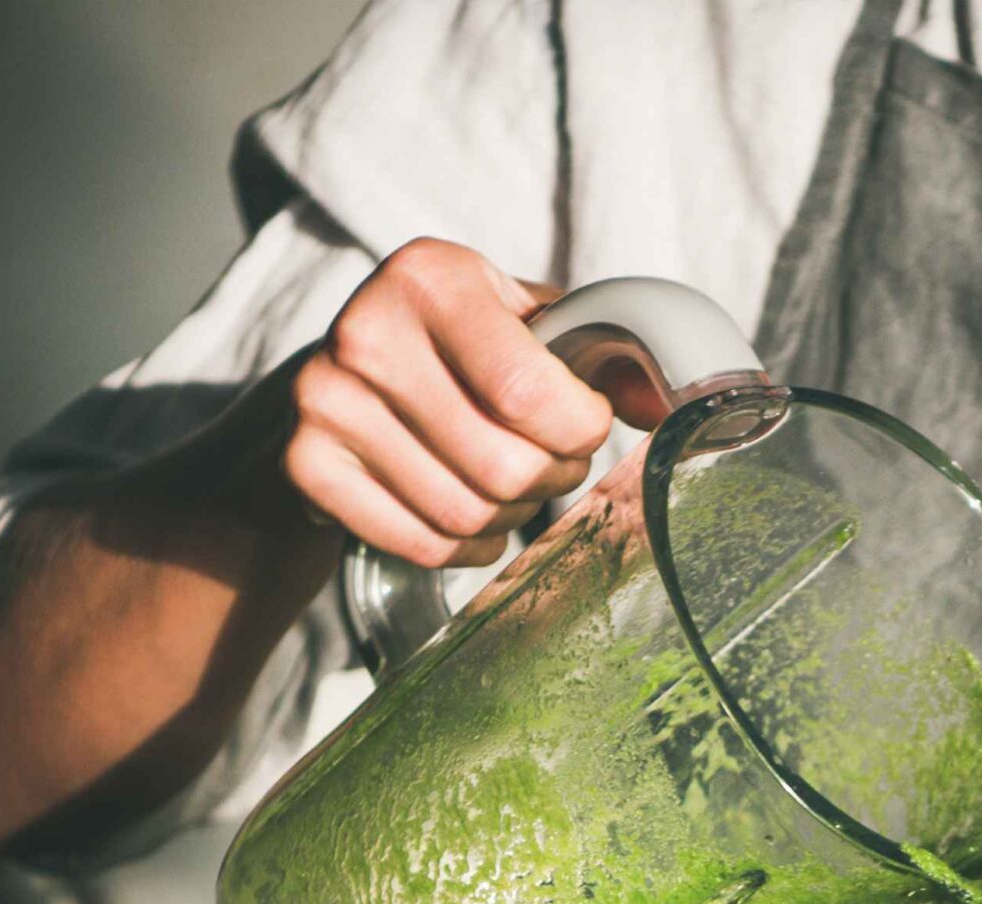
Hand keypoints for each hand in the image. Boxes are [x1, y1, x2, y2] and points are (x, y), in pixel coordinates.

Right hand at [282, 239, 616, 568]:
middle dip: (551, 480)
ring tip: (508, 489)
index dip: (579, 431)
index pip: (529, 392)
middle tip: (552, 468)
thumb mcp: (520, 323)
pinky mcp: (307, 464)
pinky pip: (424, 543)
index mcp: (430, 276)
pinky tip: (470, 519)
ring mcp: (326, 400)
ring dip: (510, 517)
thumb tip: (674, 403)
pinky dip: (467, 549)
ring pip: (466, 513)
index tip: (584, 427)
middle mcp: (367, 330)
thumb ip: (598, 353)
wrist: (337, 382)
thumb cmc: (452, 352)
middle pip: (503, 466)